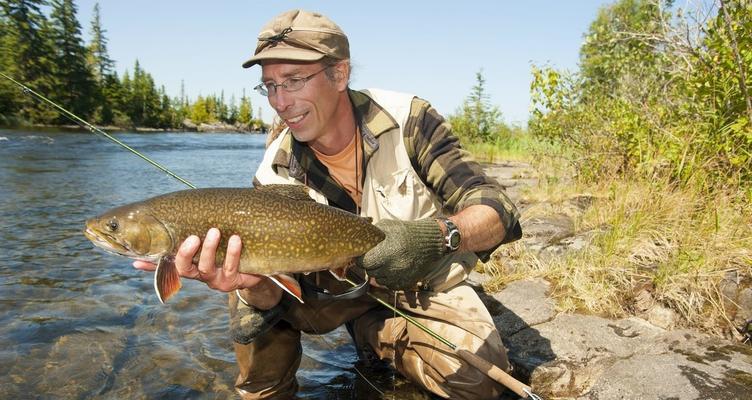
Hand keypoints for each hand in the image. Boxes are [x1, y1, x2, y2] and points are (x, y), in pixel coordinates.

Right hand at [133, 228, 266, 291]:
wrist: (254, 269)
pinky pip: (230, 266)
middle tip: (192, 237)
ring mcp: (214, 279)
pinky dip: (233, 252)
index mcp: (189, 264)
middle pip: (183, 268)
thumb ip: (191, 236)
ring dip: (209, 248)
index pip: (164, 265)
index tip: (136, 259)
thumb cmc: (227, 251)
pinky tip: (235, 239)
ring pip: (206, 267)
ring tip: (215, 231)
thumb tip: (169, 223)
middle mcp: (198, 274)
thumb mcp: (209, 244)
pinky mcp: (231, 281)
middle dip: (185, 253)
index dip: (150, 264)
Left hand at [357, 218, 445, 289]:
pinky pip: (390, 285)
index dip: (362, 258)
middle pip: (370, 272)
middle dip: (371, 265)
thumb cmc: (407, 232)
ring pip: (379, 280)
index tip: (364, 255)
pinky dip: (389, 279)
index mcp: (386, 252)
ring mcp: (399, 277)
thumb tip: (359, 238)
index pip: (364, 262)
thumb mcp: (388, 226)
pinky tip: (394, 269)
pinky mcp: (405, 283)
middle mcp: (392, 267)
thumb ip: (372, 233)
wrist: (430, 243)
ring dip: (380, 273)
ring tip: (386, 262)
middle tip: (376, 257)